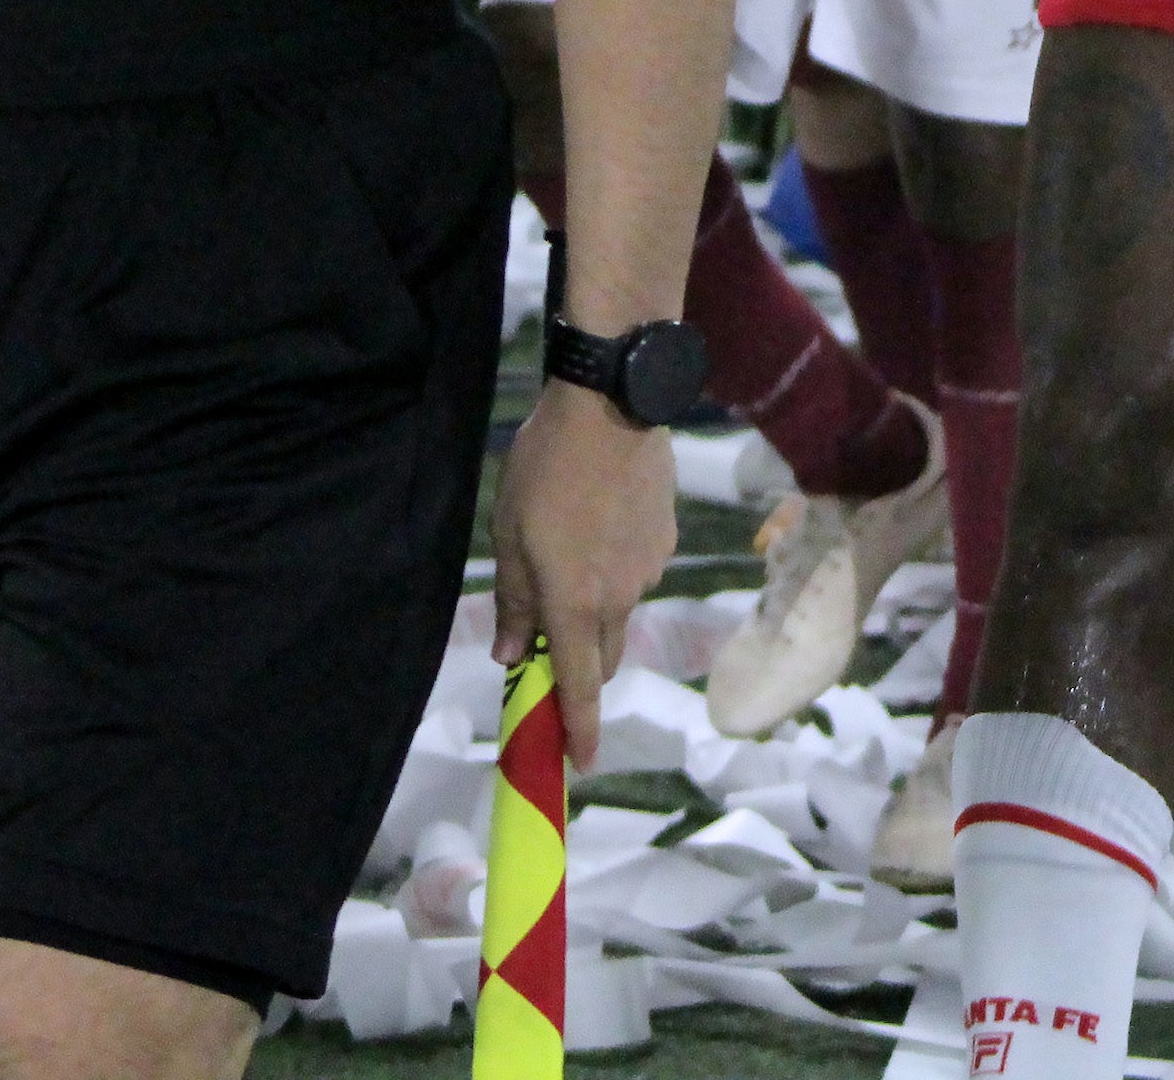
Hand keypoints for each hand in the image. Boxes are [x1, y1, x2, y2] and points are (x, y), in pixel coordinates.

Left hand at [489, 379, 672, 771]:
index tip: (578, 767)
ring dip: (595, 613)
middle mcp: (620, 598)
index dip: (577, 731)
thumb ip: (511, 602)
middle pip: (601, 658)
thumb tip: (508, 653)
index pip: (577, 687)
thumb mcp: (508, 537)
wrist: (613, 406)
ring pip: (620, 612)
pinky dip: (614, 573)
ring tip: (569, 562)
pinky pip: (636, 573)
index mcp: (574, 605)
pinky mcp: (665, 538)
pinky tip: (597, 527)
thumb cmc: (545, 471)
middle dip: (578, 672)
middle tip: (549, 657)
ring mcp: (649, 568)